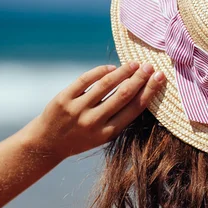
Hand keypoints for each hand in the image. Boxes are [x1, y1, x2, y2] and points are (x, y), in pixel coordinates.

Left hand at [22, 62, 165, 159]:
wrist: (47, 144)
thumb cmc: (81, 138)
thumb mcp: (103, 136)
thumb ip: (119, 117)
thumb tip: (139, 90)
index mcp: (108, 133)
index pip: (134, 108)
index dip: (149, 91)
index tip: (160, 78)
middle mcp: (93, 122)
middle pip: (122, 95)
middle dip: (139, 78)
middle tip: (150, 66)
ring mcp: (77, 110)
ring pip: (105, 85)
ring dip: (123, 72)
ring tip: (134, 64)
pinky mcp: (63, 99)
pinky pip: (85, 80)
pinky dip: (100, 71)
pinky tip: (111, 68)